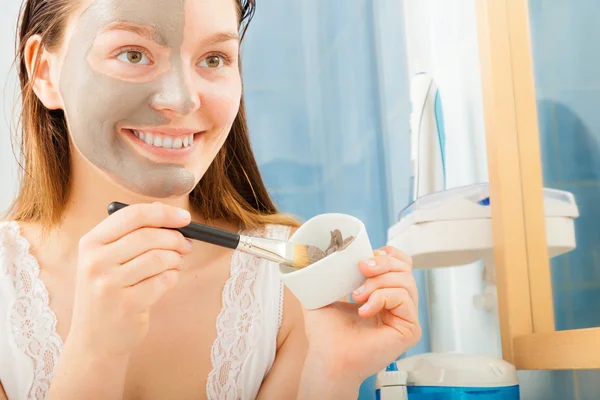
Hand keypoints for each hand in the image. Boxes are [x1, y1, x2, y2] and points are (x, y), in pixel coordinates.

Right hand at [67, 202, 192, 356]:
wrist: (95, 340)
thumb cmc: (107, 292)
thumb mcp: (106, 259)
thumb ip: (130, 234)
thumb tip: (165, 211)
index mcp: (91, 243)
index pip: (132, 215)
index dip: (164, 213)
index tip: (185, 218)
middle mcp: (96, 261)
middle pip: (149, 235)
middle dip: (176, 239)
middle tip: (186, 246)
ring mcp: (110, 284)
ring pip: (160, 258)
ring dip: (175, 260)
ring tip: (174, 264)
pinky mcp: (128, 304)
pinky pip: (164, 280)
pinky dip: (172, 277)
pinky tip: (166, 281)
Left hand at [302, 246, 420, 385]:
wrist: (327, 356)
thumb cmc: (325, 332)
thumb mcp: (325, 292)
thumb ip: (326, 272)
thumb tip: (318, 253)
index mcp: (384, 294)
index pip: (401, 264)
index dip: (388, 255)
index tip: (365, 258)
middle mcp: (398, 305)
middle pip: (405, 268)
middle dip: (382, 263)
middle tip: (361, 269)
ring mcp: (406, 318)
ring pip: (405, 281)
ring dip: (377, 283)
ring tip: (357, 296)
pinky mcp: (410, 329)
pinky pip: (404, 298)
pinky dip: (382, 298)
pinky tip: (364, 311)